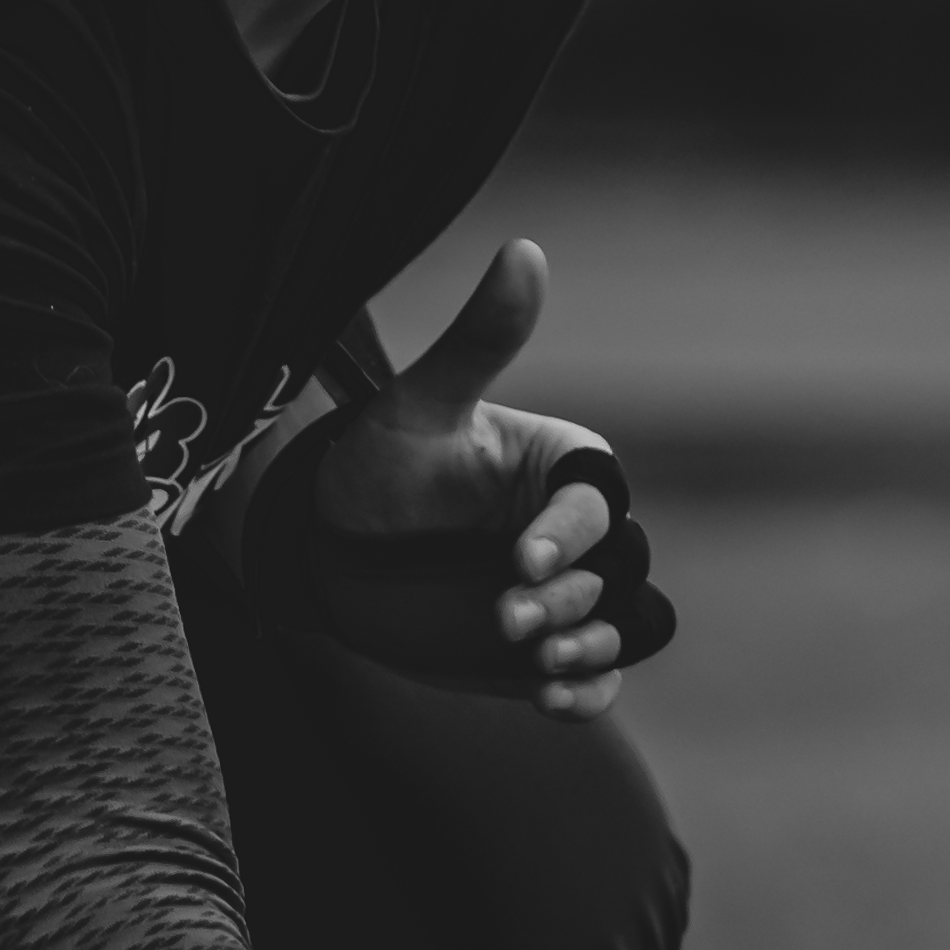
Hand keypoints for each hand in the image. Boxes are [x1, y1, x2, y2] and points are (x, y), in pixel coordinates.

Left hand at [287, 238, 665, 712]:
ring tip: (537, 663)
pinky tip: (553, 699)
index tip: (519, 556)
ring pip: (617, 623)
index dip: (568, 533)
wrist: (331, 543)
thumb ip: (478, 340)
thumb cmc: (379, 460)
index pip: (597, 501)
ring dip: (590, 647)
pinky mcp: (544, 648)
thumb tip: (525, 249)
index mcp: (563, 465)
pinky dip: (588, 691)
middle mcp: (573, 528)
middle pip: (617, 569)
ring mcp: (563, 590)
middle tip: (508, 618)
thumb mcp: (421, 403)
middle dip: (572, 598)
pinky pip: (595, 677)